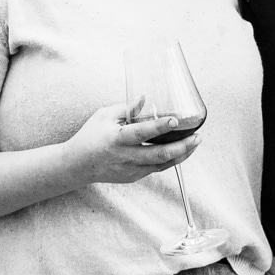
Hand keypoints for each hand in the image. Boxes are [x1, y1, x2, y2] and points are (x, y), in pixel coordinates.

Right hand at [65, 104, 200, 185]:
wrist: (78, 165)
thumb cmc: (90, 136)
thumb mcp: (104, 116)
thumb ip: (127, 108)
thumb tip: (145, 97)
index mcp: (117, 139)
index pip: (142, 133)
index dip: (159, 127)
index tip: (174, 119)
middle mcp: (126, 156)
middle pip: (159, 154)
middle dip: (182, 146)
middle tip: (197, 136)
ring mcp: (131, 169)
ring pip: (162, 164)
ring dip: (182, 154)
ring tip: (195, 142)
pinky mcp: (134, 176)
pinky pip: (157, 168)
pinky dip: (170, 159)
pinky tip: (181, 150)